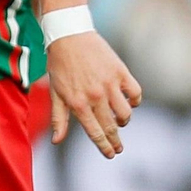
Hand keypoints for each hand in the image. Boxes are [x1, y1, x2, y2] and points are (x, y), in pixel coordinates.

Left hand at [46, 30, 140, 156]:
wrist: (69, 36)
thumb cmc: (59, 66)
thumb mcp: (55, 93)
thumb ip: (58, 119)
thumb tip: (57, 141)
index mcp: (78, 103)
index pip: (95, 132)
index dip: (104, 146)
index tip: (111, 154)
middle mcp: (95, 96)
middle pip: (111, 126)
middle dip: (116, 141)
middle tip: (119, 148)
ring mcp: (110, 84)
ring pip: (126, 113)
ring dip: (124, 121)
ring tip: (120, 122)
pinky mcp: (121, 72)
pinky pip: (136, 93)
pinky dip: (135, 101)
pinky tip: (129, 102)